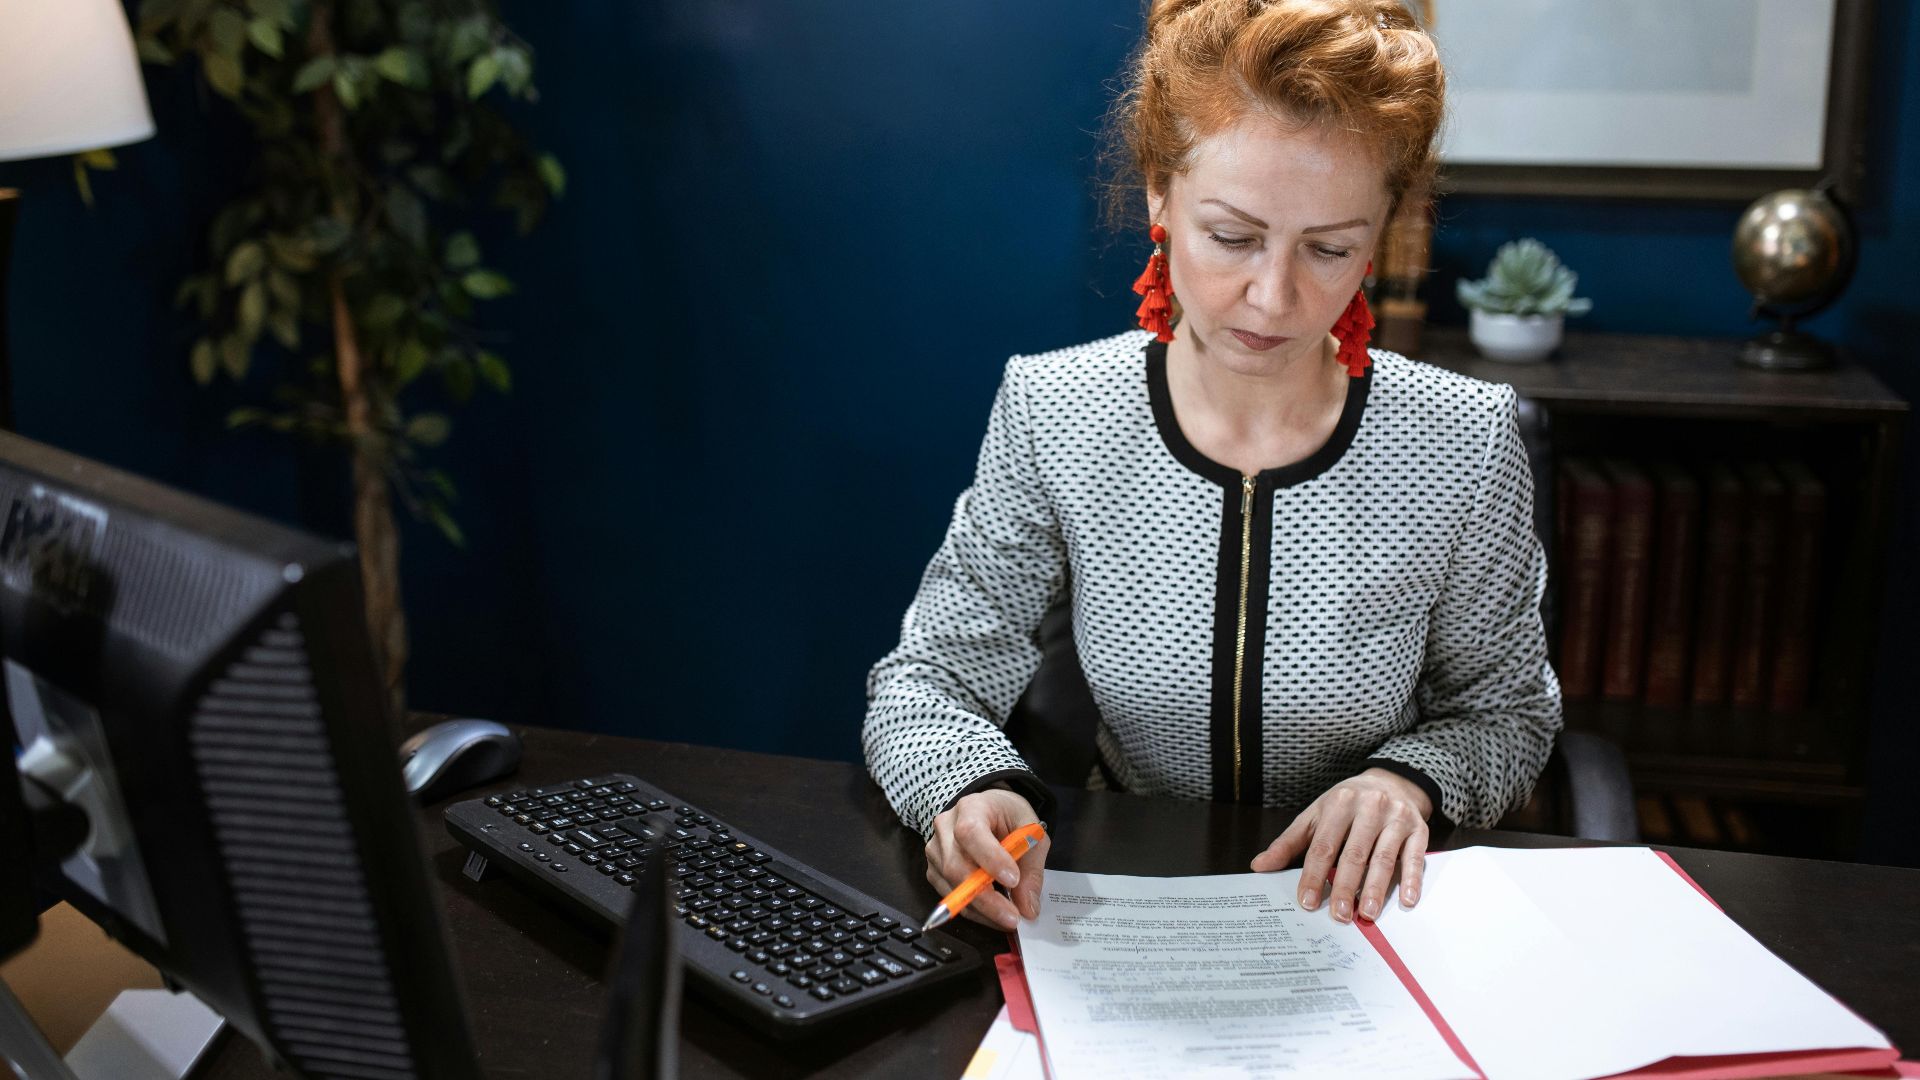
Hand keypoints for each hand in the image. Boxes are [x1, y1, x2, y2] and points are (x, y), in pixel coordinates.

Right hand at [924, 787, 1049, 930]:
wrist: (989, 812)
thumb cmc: (1009, 818)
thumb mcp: (1031, 833)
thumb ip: (1031, 868)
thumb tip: (1028, 908)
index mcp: (971, 808)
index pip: (970, 833)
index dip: (990, 858)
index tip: (1013, 880)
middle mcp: (945, 827)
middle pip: (956, 866)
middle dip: (986, 898)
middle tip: (1013, 917)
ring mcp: (935, 850)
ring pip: (952, 886)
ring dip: (982, 909)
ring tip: (1009, 918)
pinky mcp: (934, 870)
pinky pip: (950, 897)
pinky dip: (974, 911)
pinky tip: (994, 914)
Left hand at [1249, 768, 1431, 922]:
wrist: (1392, 781)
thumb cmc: (1348, 803)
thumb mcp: (1316, 815)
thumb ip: (1289, 842)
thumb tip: (1259, 866)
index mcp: (1339, 803)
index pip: (1324, 845)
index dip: (1315, 875)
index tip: (1308, 901)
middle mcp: (1370, 807)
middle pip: (1355, 853)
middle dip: (1346, 886)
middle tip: (1339, 915)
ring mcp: (1397, 817)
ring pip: (1385, 858)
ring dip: (1376, 888)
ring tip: (1368, 914)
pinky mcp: (1419, 829)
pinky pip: (1416, 857)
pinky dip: (1412, 880)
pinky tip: (1407, 900)